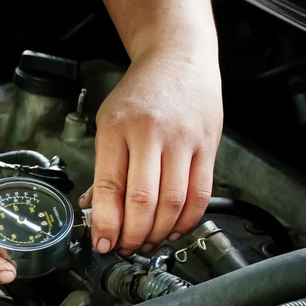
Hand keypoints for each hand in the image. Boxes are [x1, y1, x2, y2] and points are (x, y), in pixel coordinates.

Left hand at [79, 49, 221, 254]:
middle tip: (126, 248)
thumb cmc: (140, 93)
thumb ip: (105, 166)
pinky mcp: (208, 146)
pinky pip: (200, 194)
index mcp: (117, 127)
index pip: (109, 185)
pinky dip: (187, 220)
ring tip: (148, 242)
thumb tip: (97, 211)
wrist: (179, 57)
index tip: (103, 244)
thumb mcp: (109, 121)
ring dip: (159, 233)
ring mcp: (183, 140)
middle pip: (143, 200)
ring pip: (174, 203)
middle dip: (133, 235)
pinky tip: (174, 228)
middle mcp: (151, 133)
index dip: (106, 223)